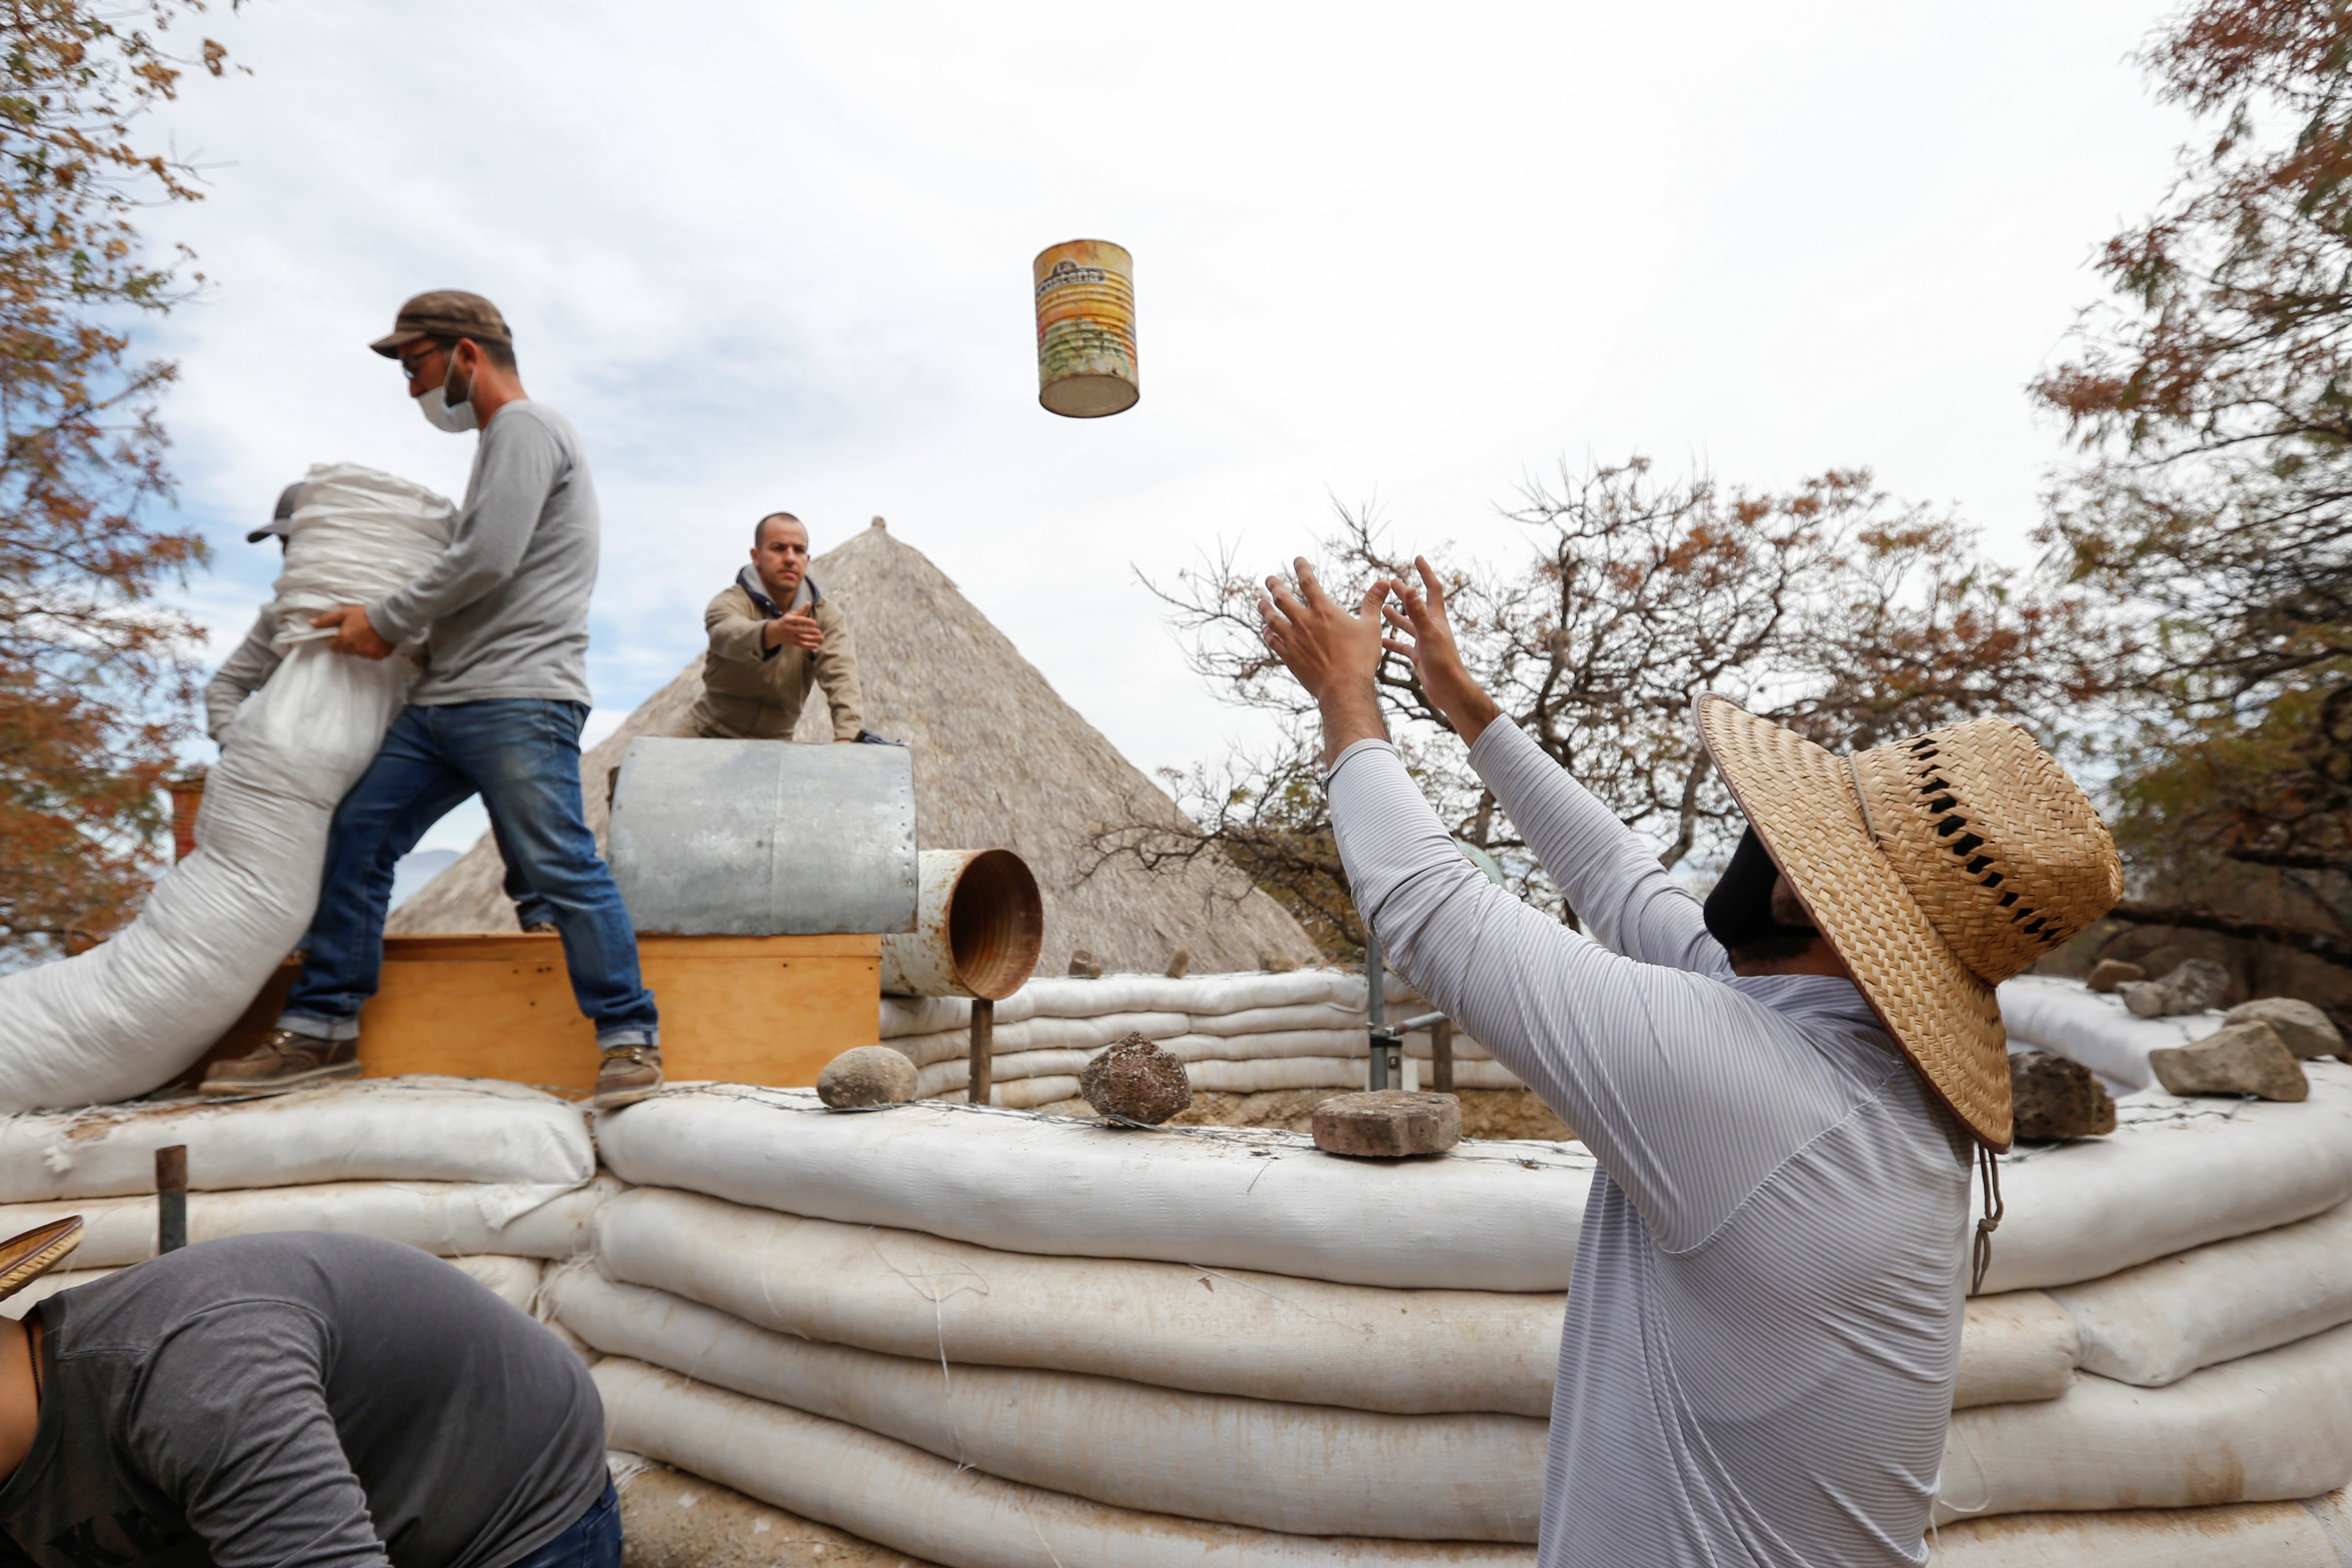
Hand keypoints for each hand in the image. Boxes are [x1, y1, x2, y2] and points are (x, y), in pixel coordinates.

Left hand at [311, 605, 393, 659]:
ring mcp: (367, 654)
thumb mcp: (344, 613)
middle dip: (350, 643)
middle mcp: (354, 650)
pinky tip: (376, 641)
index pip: (334, 647)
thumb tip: (311, 624)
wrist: (389, 618)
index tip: (344, 634)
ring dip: (361, 647)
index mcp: (344, 640)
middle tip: (358, 633)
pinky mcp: (379, 656)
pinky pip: (372, 656)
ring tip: (369, 636)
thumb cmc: (364, 614)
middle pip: (347, 651)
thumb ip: (327, 620)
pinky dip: (373, 650)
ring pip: (360, 653)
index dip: (337, 640)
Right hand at [763, 609, 823, 650]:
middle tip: (819, 631)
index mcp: (788, 620)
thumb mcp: (791, 614)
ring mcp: (790, 637)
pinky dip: (809, 646)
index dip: (806, 621)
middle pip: (800, 631)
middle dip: (809, 631)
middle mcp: (788, 629)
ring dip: (813, 639)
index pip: (798, 620)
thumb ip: (801, 610)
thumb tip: (809, 602)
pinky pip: (802, 645)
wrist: (774, 632)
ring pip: (802, 639)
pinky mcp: (792, 643)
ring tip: (822, 638)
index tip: (814, 622)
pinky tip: (817, 645)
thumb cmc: (786, 621)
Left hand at [1259, 558, 1389, 763]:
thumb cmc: (1361, 658)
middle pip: (1282, 597)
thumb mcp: (1371, 627)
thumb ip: (1373, 602)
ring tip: (1260, 601)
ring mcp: (1293, 639)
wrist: (1344, 689)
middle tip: (1269, 579)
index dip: (1301, 568)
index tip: (1297, 560)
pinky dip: (1268, 633)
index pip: (1308, 581)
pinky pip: (1272, 641)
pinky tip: (1266, 630)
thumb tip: (1383, 582)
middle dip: (1274, 585)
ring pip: (1271, 618)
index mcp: (1324, 611)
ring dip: (1264, 608)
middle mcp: (1304, 622)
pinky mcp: (1288, 657)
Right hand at [1382, 556, 1501, 744]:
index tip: (1418, 559)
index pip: (1432, 589)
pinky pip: (1403, 646)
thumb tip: (1411, 589)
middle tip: (1393, 582)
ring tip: (1383, 608)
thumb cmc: (1443, 663)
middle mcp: (1431, 628)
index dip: (1426, 573)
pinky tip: (1381, 641)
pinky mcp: (1419, 657)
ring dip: (1397, 616)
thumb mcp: (1428, 634)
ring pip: (1409, 625)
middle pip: (1416, 605)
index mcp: (1436, 618)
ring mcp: (1425, 642)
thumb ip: (1418, 613)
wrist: (1449, 690)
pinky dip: (1393, 642)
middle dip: (1405, 593)